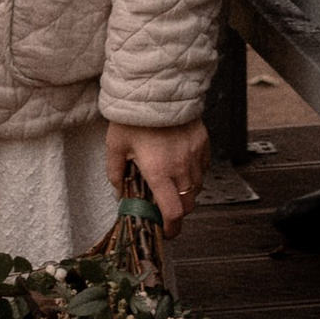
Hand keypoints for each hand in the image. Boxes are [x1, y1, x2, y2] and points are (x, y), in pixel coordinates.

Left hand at [105, 118, 210, 233]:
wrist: (157, 87)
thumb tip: (119, 192)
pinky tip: (181, 165)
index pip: (174, 213)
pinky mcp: (203, 143)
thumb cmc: (134, 117)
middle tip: (165, 207)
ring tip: (171, 183)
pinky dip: (195, 173)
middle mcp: (181, 167)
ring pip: (198, 187)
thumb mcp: (115, 146)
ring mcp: (195, 155)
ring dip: (186, 192)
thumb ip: (116, 173)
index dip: (171, 228)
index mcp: (159, 172)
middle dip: (178, 212)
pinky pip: (203, 167)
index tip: (165, 231)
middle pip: (189, 204)